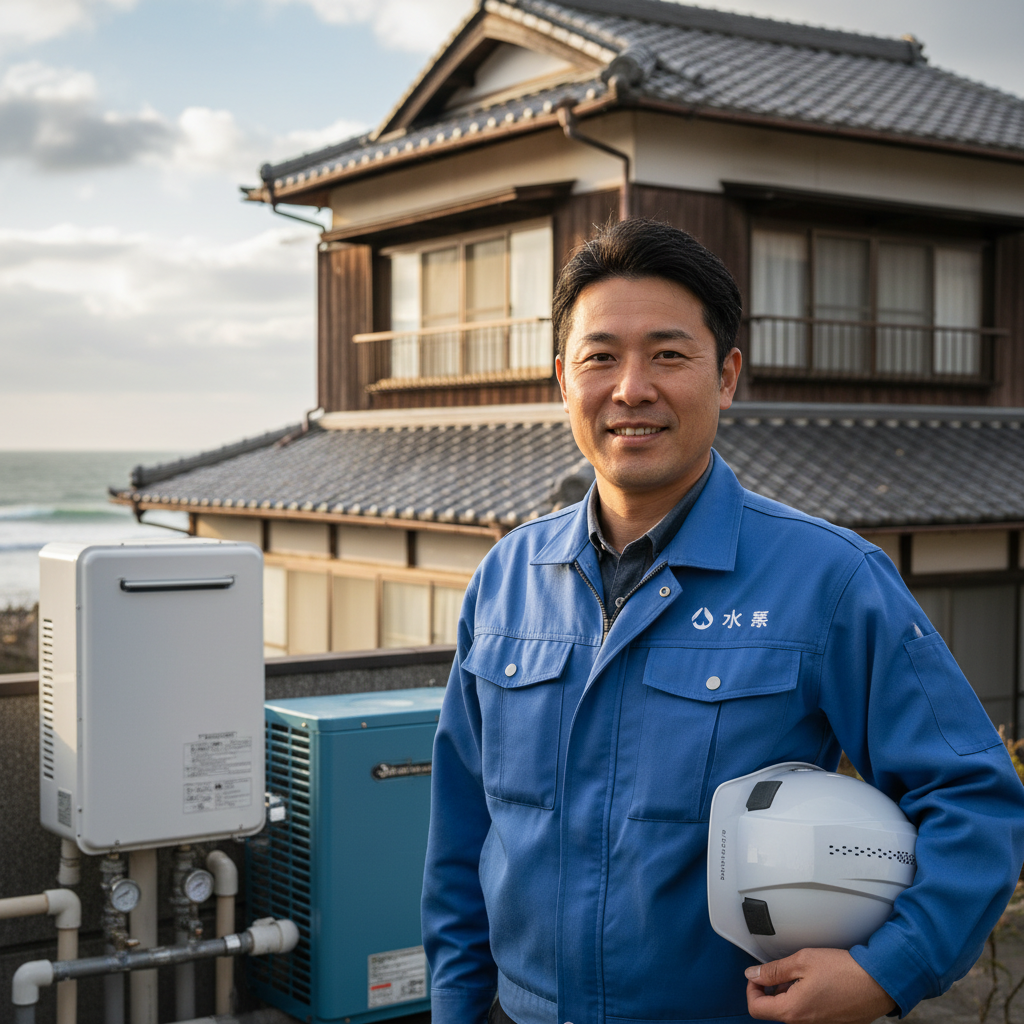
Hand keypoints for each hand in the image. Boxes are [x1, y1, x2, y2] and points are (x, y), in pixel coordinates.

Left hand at [745, 948, 896, 1023]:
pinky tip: (817, 983)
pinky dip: (806, 999)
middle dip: (773, 989)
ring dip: (790, 993)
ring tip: (803, 974)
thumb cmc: (844, 971)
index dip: (752, 988)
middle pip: (774, 1009)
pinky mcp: (831, 1023)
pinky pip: (809, 1014)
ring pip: (792, 1011)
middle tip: (784, 970)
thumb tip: (753, 974)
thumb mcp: (802, 961)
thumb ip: (773, 970)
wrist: (877, 983)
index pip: (756, 1008)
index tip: (758, 975)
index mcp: (793, 1011)